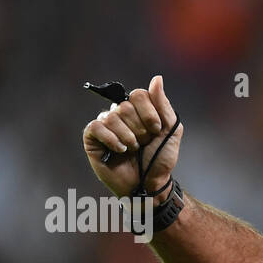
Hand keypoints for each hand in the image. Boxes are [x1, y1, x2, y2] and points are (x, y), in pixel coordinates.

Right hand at [81, 75, 182, 197]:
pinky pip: (97, 126)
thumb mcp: (170, 131)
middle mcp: (119, 114)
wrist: (150, 184)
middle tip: (143, 144)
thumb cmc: (160, 160)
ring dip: (128, 137)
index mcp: (138, 110)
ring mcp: (105, 125)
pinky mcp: (92, 138)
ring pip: (112, 117)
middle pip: (125, 107)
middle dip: (139, 129)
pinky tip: (120, 150)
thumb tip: (156, 78)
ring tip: (132, 149)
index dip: (149, 113)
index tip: (156, 130)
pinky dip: (111, 139)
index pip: (138, 95)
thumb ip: (163, 105)